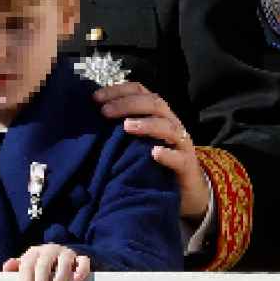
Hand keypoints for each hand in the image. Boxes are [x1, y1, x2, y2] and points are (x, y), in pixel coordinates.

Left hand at [2, 244, 89, 280]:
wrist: (63, 255)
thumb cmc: (41, 265)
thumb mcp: (29, 264)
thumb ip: (17, 267)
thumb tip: (5, 268)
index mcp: (34, 252)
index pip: (28, 265)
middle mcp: (49, 250)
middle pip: (43, 266)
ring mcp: (66, 253)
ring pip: (63, 264)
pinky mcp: (80, 258)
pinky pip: (83, 261)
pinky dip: (81, 270)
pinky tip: (76, 280)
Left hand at [94, 82, 208, 220]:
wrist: (188, 190)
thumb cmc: (155, 160)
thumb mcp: (137, 138)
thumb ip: (121, 125)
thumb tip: (92, 115)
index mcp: (157, 113)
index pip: (140, 91)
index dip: (118, 90)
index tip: (96, 97)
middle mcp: (171, 123)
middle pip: (155, 104)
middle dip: (128, 104)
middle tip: (105, 112)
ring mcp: (181, 144)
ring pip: (168, 127)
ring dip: (147, 124)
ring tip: (126, 127)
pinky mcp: (187, 166)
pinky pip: (180, 158)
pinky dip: (167, 155)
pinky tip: (154, 153)